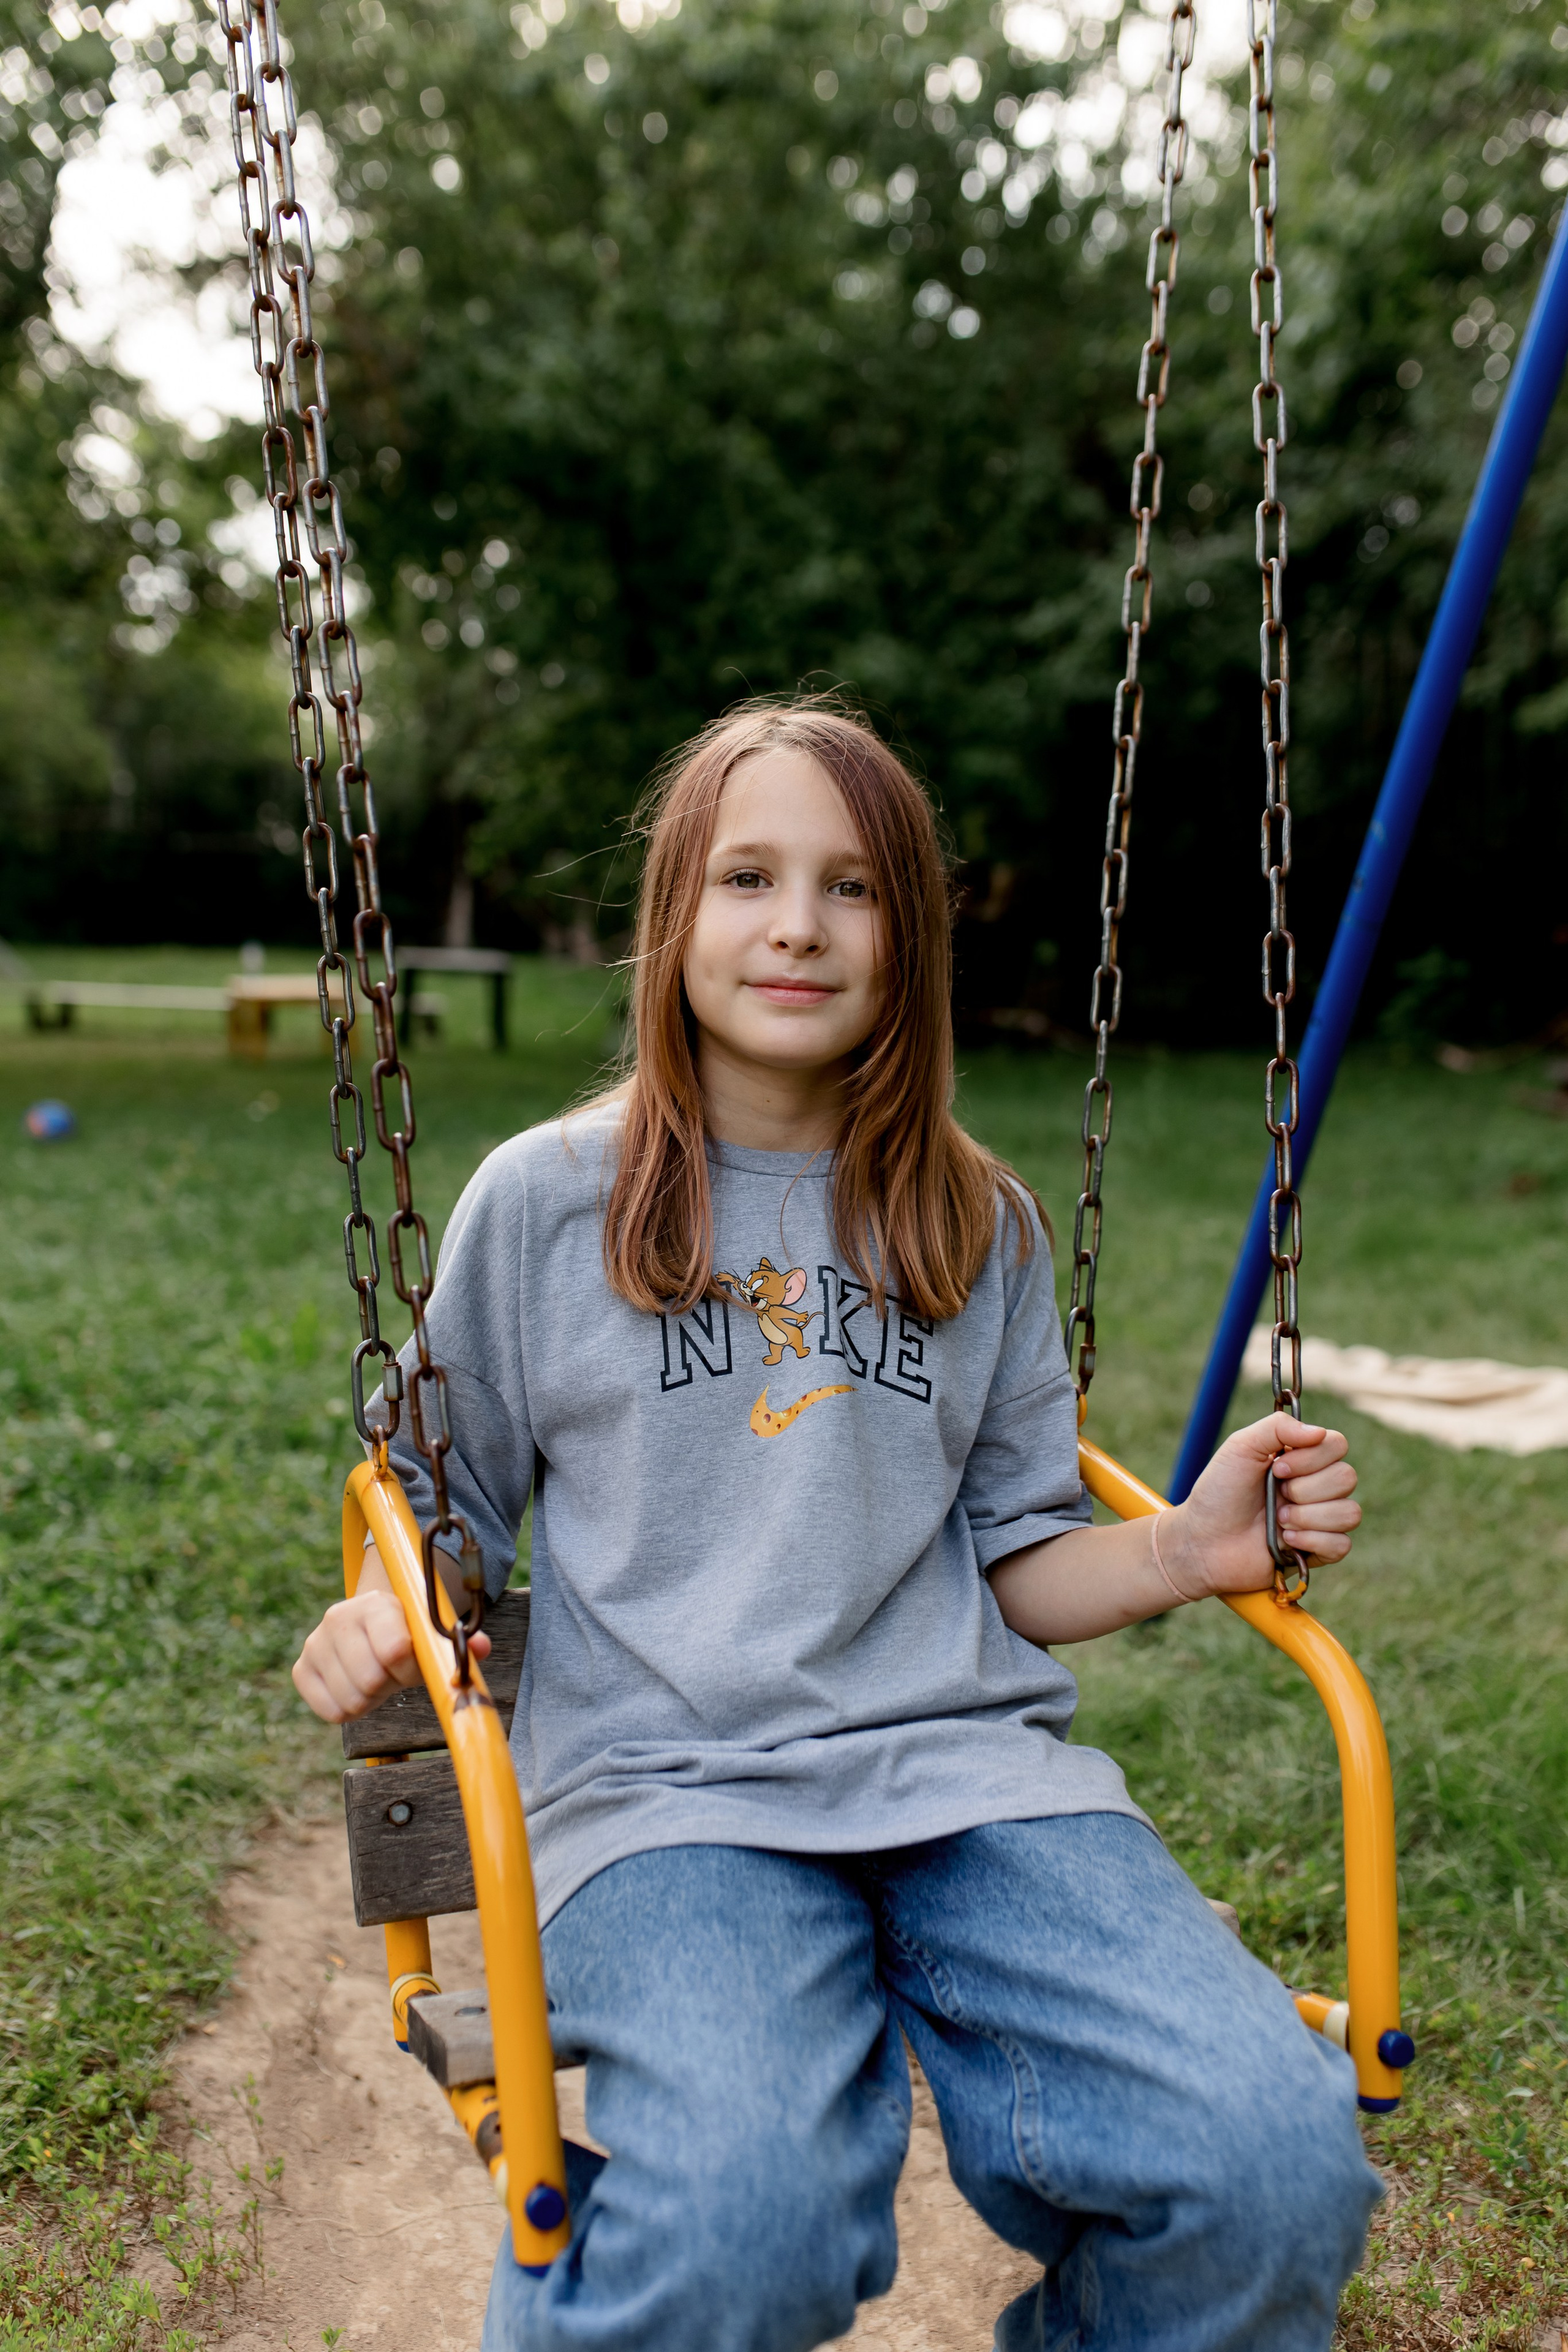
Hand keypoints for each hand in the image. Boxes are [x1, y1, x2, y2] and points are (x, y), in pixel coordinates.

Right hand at [291, 1590, 490, 1722]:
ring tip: (376, 1677)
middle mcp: (338, 1618)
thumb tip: (480, 1647)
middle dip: (390, 1685)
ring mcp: (315, 1643)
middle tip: (393, 1674)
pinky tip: (356, 1687)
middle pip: (371, 1681)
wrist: (369, 1626)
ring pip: (352, 1700)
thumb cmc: (407, 1633)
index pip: (395, 1650)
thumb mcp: (430, 1633)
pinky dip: (350, 1710)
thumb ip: (456, 1641)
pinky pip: (331, 1712)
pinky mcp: (302, 1669)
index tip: (412, 1664)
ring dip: (372, 1699)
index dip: (410, 1669)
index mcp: (376, 1603)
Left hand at [1159, 1413, 1360, 1600]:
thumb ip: (1277, 1427)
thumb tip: (1319, 1432)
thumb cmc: (1219, 1492)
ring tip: (1279, 1520)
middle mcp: (1316, 1486)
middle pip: (1347, 1477)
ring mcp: (1319, 1519)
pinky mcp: (1318, 1551)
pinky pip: (1342, 1545)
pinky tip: (1285, 1541)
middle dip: (1306, 1489)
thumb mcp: (1240, 1447)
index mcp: (1301, 1458)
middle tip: (1276, 1496)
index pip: (1337, 1445)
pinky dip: (1313, 1542)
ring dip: (1308, 1517)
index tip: (1277, 1468)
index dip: (1312, 1457)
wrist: (1203, 1541)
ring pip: (1350, 1512)